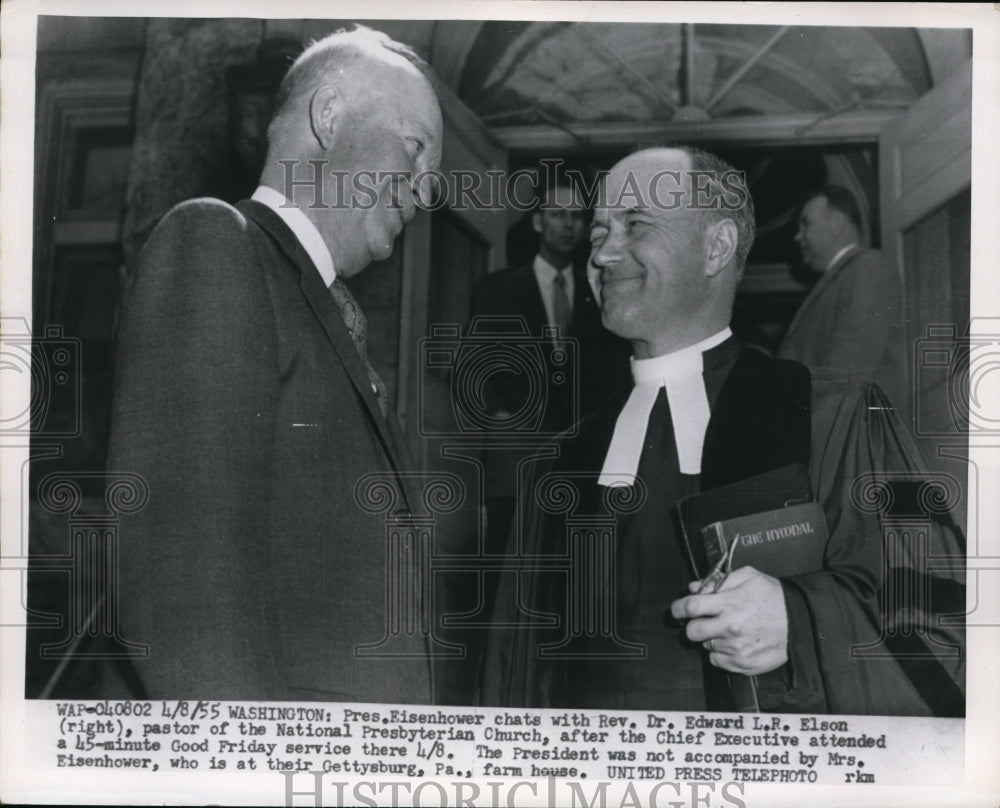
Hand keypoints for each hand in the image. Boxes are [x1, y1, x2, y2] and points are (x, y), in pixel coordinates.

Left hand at [669, 566, 787, 674]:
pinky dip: (721, 652)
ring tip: (730, 630)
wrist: (801, 624)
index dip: (678, 608)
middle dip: (693, 625)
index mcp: (729, 604)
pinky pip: (717, 660)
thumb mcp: (749, 577)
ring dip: (712, 637)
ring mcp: (735, 649)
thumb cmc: (774, 598)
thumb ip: (719, 580)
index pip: (690, 607)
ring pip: (706, 645)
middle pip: (692, 631)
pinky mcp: (741, 664)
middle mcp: (730, 628)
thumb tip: (694, 587)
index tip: (676, 610)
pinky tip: (735, 643)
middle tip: (703, 621)